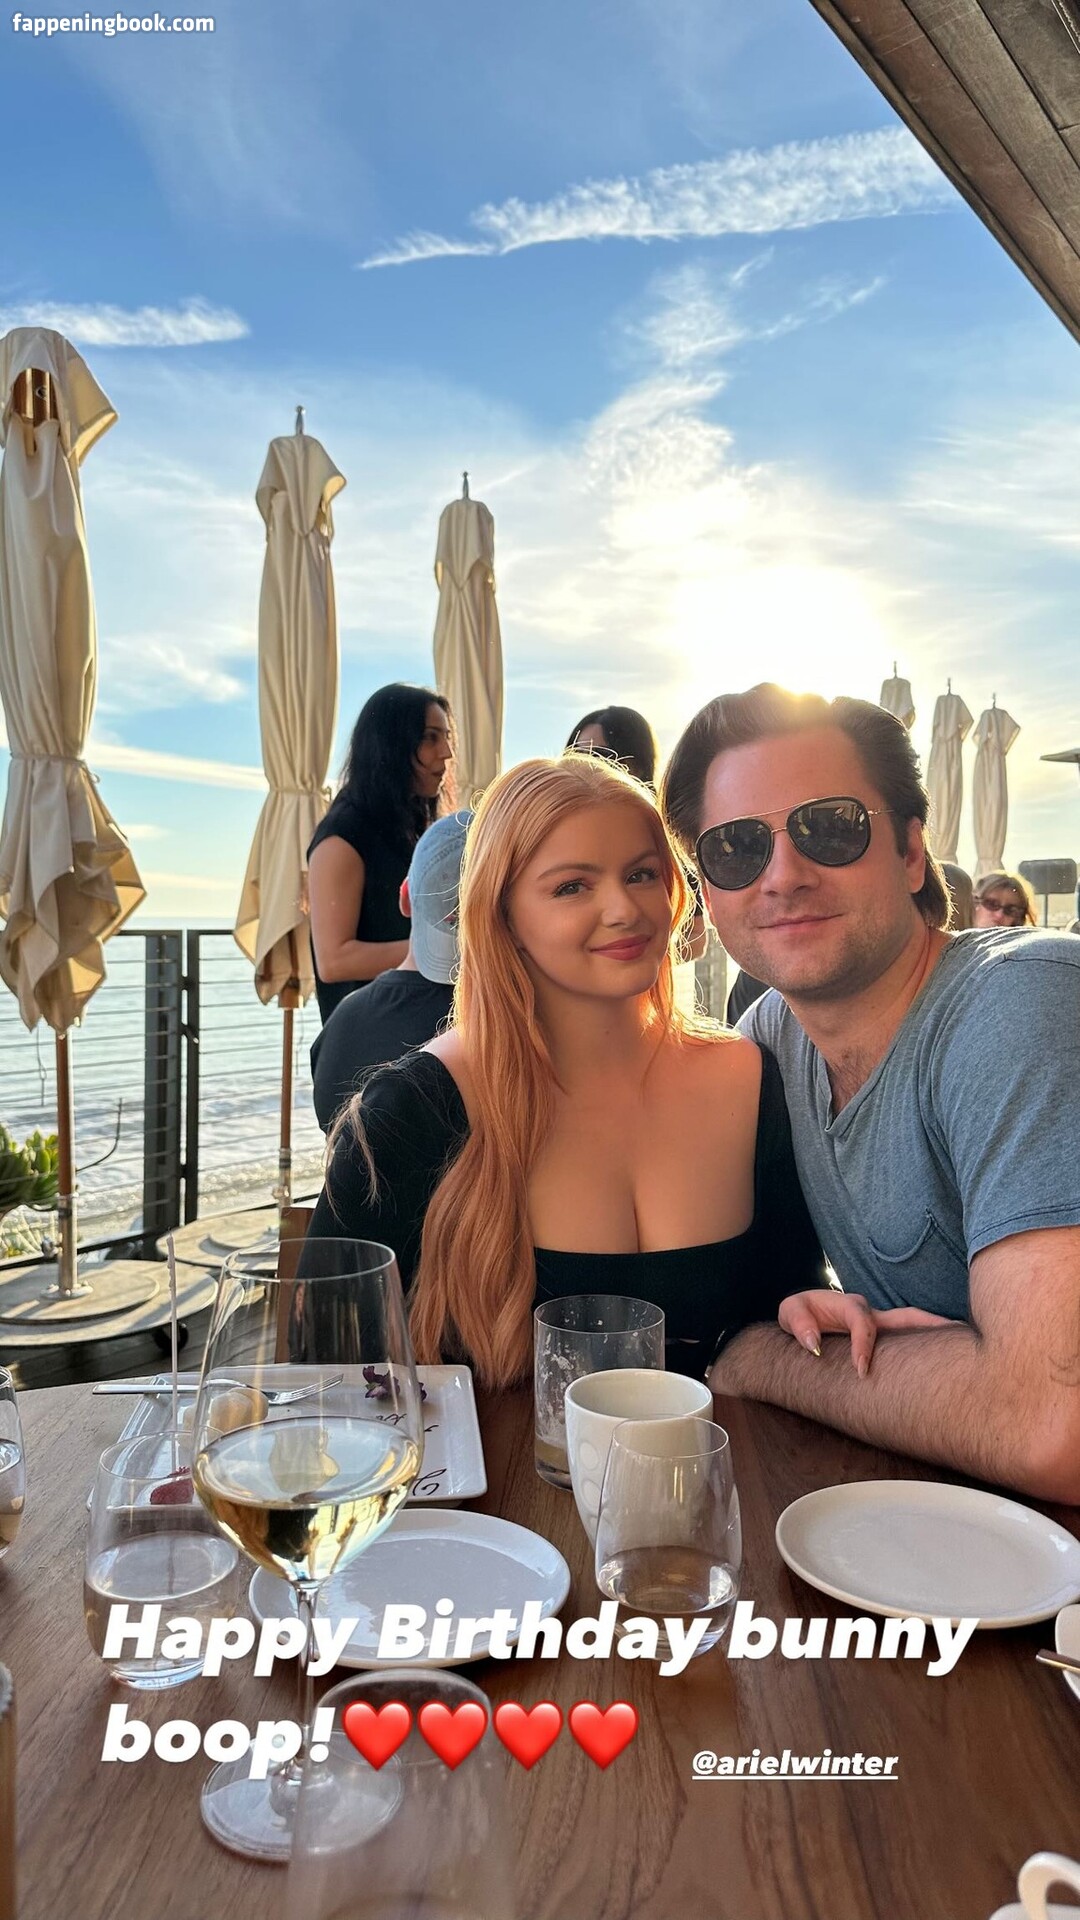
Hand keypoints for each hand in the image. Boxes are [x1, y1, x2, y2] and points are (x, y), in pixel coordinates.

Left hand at [778, 1290, 952, 1376]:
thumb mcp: (789, 1313)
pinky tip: (949, 1364)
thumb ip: (799, 1324)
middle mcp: (871, 1313)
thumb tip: (816, 1345)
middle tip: (956, 1337)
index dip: (863, 1344)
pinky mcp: (884, 1339)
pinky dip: (929, 1349)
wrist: (800, 1321)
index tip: (861, 1370)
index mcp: (848, 1306)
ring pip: (914, 1329)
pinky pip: (909, 1342)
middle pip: (906, 1317)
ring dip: (938, 1337)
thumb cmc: (798, 1316)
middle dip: (930, 1326)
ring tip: (967, 1348)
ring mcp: (881, 1326)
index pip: (862, 1321)